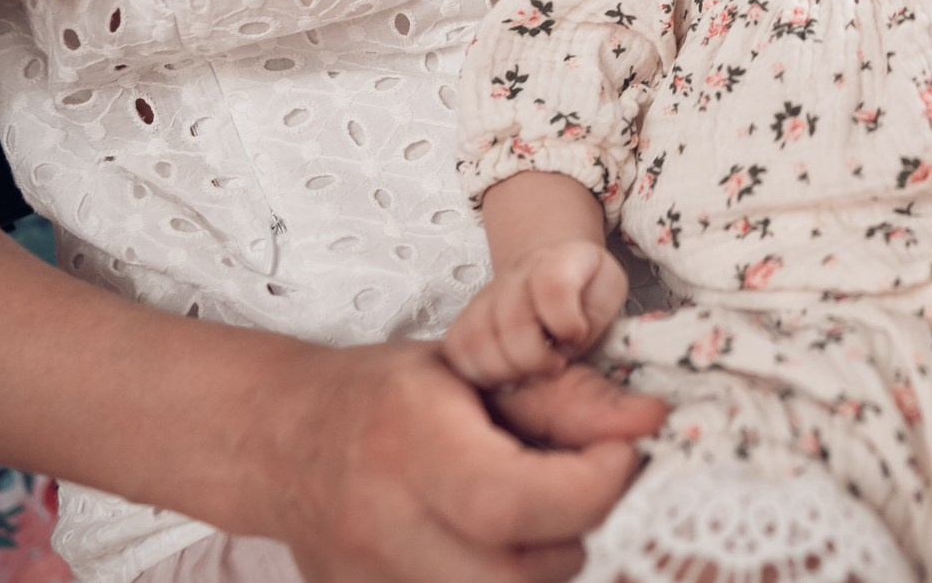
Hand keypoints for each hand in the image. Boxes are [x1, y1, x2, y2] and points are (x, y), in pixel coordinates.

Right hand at [259, 337, 664, 582]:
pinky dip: (501, 578)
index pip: (516, 501)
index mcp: (409, 446)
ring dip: (541, 568)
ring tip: (532, 519)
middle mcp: (383, 525)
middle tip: (576, 491)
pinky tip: (495, 546)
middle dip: (574, 536)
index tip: (619, 455)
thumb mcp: (475, 369)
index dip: (592, 486)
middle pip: (516, 576)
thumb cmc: (385, 394)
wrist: (279, 440)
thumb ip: (568, 399)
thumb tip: (652, 422)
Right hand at [443, 240, 628, 388]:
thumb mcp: (609, 290)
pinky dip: (481, 374)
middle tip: (554, 364)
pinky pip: (458, 354)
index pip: (552, 287)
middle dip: (537, 359)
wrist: (551, 272)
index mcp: (556, 261)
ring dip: (508, 371)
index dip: (567, 323)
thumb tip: (564, 346)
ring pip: (478, 343)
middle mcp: (513, 277)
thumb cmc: (585, 288)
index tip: (576, 336)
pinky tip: (506, 375)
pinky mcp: (462, 323)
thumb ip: (594, 316)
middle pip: (511, 324)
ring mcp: (483, 299)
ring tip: (530, 373)